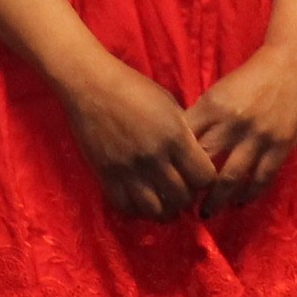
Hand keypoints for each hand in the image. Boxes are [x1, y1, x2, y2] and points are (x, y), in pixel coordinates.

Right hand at [58, 56, 216, 219]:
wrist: (91, 85)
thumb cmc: (134, 88)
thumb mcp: (169, 105)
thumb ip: (184, 133)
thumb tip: (195, 157)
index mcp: (175, 137)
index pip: (204, 177)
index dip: (205, 180)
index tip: (198, 176)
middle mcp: (155, 158)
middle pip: (182, 198)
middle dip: (186, 198)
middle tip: (181, 191)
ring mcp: (129, 170)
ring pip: (156, 211)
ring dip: (163, 210)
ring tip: (163, 202)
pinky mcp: (106, 176)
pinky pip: (126, 208)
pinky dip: (137, 211)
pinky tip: (140, 201)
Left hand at [185, 41, 296, 211]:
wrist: (291, 64)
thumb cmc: (250, 77)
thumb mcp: (219, 91)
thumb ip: (203, 116)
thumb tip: (181, 143)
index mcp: (212, 106)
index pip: (186, 140)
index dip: (175, 162)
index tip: (169, 178)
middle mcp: (232, 123)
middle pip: (204, 163)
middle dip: (191, 186)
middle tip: (182, 202)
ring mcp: (257, 137)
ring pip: (230, 178)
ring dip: (216, 200)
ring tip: (207, 212)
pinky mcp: (280, 147)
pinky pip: (261, 179)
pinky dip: (248, 195)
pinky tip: (239, 202)